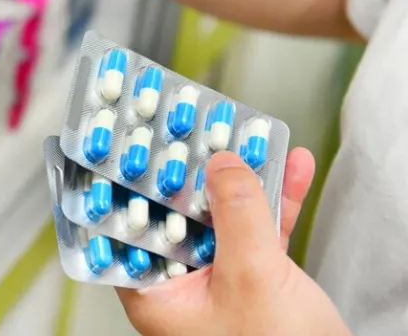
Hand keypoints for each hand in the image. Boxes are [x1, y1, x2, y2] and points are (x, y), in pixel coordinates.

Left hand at [117, 149, 350, 335]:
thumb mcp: (250, 275)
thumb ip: (235, 215)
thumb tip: (220, 163)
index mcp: (155, 292)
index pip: (124, 228)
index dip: (125, 183)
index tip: (127, 142)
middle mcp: (179, 285)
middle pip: (175, 213)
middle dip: (188, 169)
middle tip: (188, 124)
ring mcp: (218, 281)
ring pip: (221, 216)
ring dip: (239, 176)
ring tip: (244, 131)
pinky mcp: (257, 281)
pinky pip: (261, 230)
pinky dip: (277, 199)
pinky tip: (292, 164)